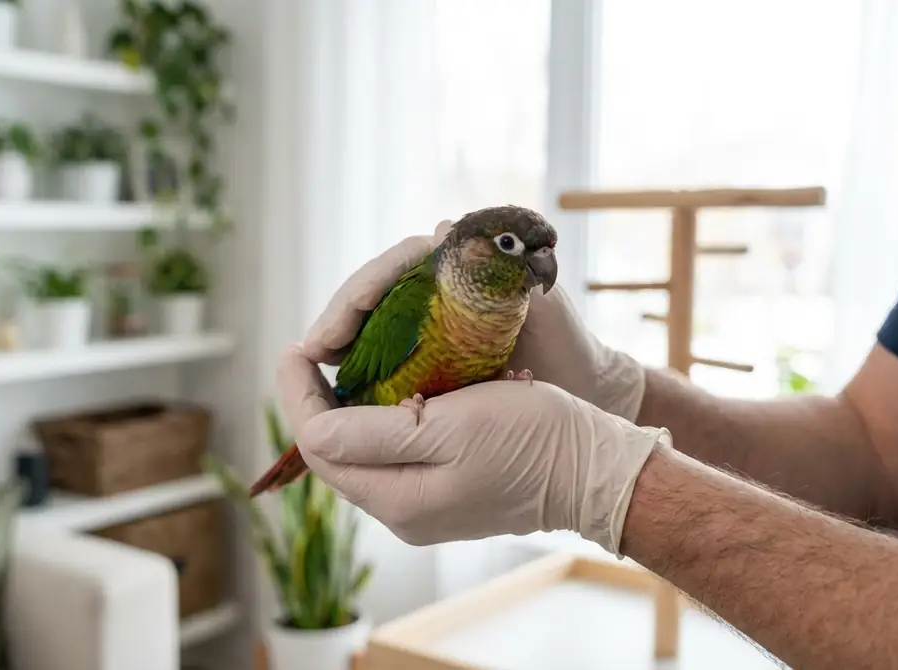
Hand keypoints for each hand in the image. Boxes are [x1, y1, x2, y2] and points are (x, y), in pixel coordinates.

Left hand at [275, 345, 671, 554]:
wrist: (594, 469)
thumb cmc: (528, 438)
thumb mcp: (445, 427)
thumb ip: (370, 435)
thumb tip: (308, 431)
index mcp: (396, 498)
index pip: (318, 445)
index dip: (297, 394)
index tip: (295, 347)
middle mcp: (402, 512)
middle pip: (335, 454)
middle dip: (317, 402)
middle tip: (314, 352)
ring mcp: (424, 508)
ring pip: (362, 455)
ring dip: (348, 410)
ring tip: (345, 365)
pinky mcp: (445, 495)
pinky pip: (393, 456)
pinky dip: (380, 422)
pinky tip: (389, 391)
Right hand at [301, 220, 647, 418]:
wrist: (589, 391)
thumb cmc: (568, 348)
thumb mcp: (536, 305)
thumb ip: (496, 269)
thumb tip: (440, 227)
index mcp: (459, 268)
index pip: (392, 269)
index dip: (356, 297)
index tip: (328, 334)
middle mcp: (439, 287)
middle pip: (372, 294)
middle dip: (338, 321)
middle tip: (307, 358)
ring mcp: (432, 321)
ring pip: (372, 325)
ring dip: (344, 345)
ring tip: (316, 375)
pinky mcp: (432, 354)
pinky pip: (387, 356)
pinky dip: (365, 371)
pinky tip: (345, 393)